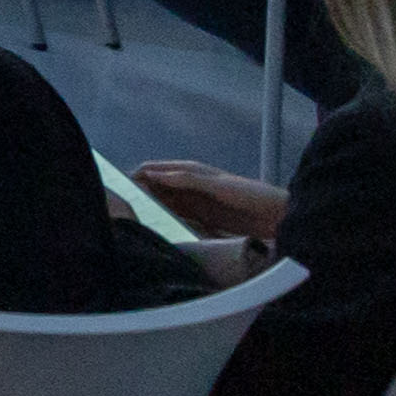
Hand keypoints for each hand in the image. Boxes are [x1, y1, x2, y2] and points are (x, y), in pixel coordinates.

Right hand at [131, 159, 291, 242]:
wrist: (276, 215)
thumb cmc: (249, 194)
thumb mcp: (216, 185)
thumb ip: (187, 179)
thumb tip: (154, 174)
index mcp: (191, 170)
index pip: (154, 169)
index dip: (136, 175)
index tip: (120, 188)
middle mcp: (189, 184)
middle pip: (156, 185)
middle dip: (139, 191)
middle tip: (122, 206)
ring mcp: (194, 201)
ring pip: (164, 201)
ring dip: (151, 206)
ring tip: (134, 217)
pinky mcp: (202, 218)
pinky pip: (177, 216)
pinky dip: (165, 218)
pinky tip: (157, 226)